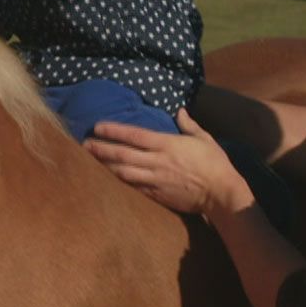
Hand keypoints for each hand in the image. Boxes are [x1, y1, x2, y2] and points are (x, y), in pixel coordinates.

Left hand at [85, 110, 253, 216]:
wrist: (221, 193)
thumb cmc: (215, 164)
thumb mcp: (204, 139)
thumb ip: (189, 125)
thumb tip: (179, 111)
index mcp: (167, 145)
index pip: (134, 135)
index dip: (114, 130)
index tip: (97, 126)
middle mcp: (157, 162)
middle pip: (122, 154)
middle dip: (101, 149)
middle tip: (84, 144)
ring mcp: (155, 180)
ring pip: (123, 172)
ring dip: (105, 166)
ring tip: (90, 161)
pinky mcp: (157, 195)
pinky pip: (133, 187)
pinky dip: (119, 182)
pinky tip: (108, 178)